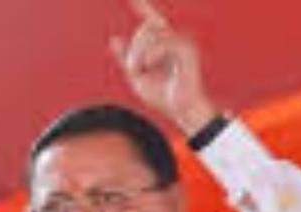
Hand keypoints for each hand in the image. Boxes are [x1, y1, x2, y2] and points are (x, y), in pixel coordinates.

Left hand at [110, 0, 219, 135]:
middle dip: (134, 49)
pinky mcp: (187, 49)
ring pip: (150, 34)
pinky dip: (151, 54)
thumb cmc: (163, 97)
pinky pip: (161, 42)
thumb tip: (114, 39)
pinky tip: (150, 65)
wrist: (180, 111)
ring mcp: (182, 42)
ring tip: (141, 70)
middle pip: (144, 28)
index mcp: (163, 45)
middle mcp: (174, 39)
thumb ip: (126, 58)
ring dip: (138, 53)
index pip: (151, 19)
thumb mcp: (137, 76)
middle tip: (134, 69)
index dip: (142, 5)